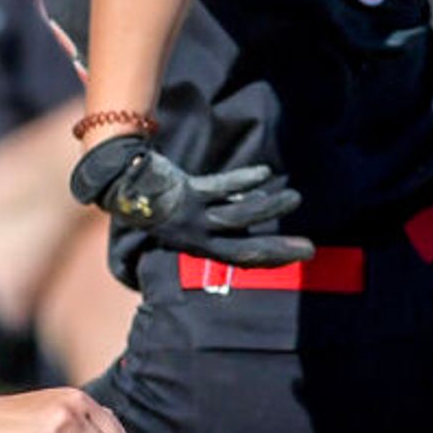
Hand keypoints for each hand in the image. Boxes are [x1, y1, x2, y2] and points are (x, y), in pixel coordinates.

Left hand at [69, 132, 312, 264]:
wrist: (123, 185)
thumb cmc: (160, 202)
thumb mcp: (191, 216)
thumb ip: (219, 214)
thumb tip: (252, 203)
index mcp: (199, 246)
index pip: (241, 259)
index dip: (272, 259)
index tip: (301, 255)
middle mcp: (197, 237)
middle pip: (243, 248)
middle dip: (277, 249)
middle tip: (308, 248)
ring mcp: (192, 216)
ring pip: (237, 216)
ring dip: (267, 208)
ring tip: (294, 198)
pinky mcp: (186, 193)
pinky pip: (220, 188)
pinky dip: (243, 181)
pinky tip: (264, 173)